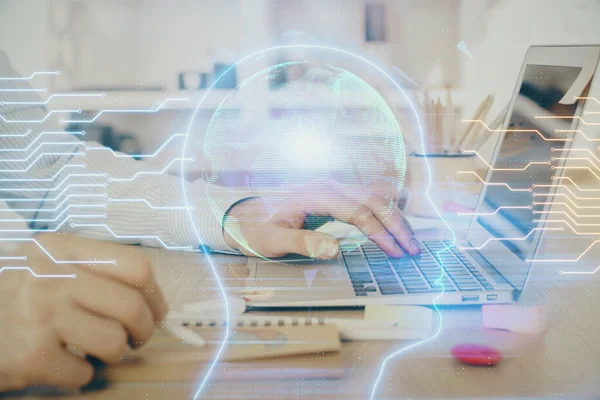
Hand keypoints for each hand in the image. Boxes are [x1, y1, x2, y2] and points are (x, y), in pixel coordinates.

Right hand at [0, 234, 167, 391]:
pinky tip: (64, 365)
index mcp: (61, 248)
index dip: (155, 294)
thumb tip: (149, 296)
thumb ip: (90, 268)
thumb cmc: (11, 294)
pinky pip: (84, 373)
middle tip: (137, 339)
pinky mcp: (31, 356)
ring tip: (99, 350)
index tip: (157, 311)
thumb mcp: (44, 263)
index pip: (134, 266)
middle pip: (131, 306)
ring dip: (114, 354)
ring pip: (113, 341)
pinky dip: (81, 375)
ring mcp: (40, 315)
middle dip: (145, 329)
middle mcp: (52, 276)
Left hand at [223, 182, 419, 258]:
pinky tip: (397, 223)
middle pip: (374, 200)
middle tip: (413, 250)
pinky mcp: (337, 195)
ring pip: (375, 196)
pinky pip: (369, 197)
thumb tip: (336, 249)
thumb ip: (303, 244)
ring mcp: (334, 188)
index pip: (358, 211)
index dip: (379, 232)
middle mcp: (329, 187)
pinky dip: (387, 210)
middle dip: (397, 225)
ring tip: (411, 240)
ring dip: (395, 217)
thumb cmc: (259, 230)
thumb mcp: (274, 241)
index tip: (395, 252)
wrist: (247, 218)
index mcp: (316, 195)